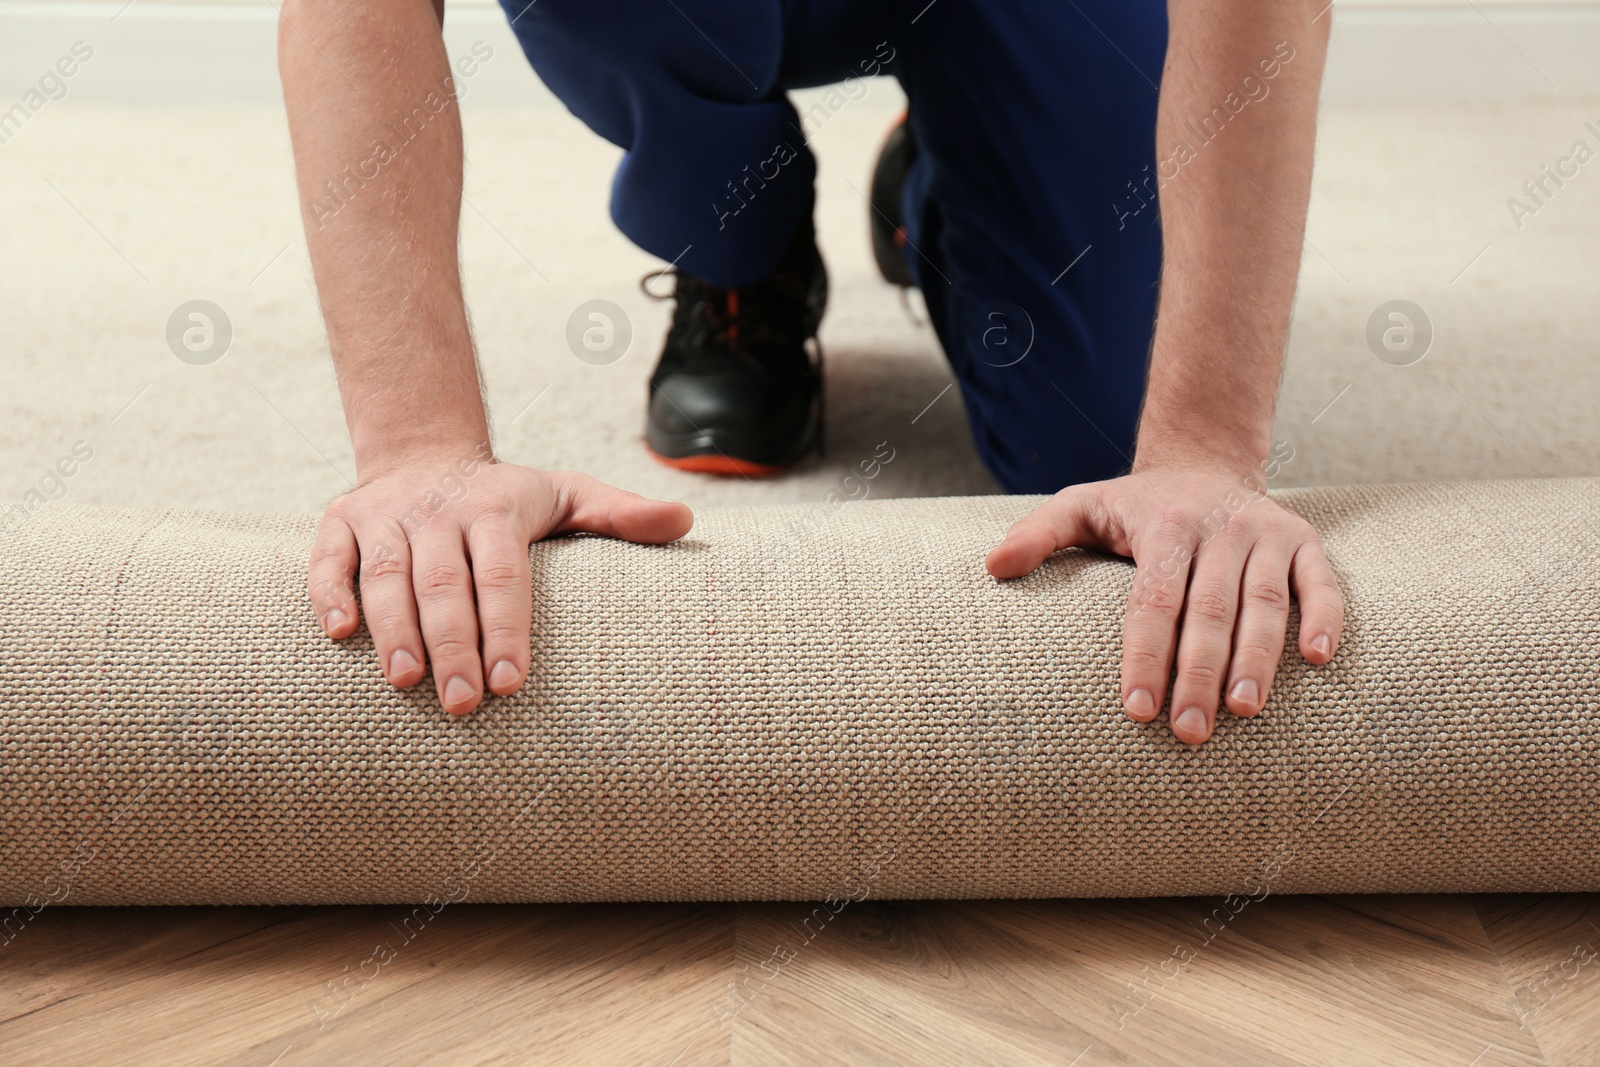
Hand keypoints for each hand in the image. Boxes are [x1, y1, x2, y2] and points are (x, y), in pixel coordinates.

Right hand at [307, 449, 692, 714]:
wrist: (427, 451)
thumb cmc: (509, 496)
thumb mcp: (568, 495)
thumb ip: (620, 514)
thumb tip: (684, 521)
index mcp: (497, 510)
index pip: (503, 574)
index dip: (507, 627)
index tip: (511, 682)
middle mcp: (439, 511)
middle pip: (444, 583)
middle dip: (453, 644)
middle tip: (461, 704)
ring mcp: (387, 517)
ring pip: (386, 575)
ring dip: (392, 629)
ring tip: (405, 681)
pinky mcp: (342, 522)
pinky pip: (330, 558)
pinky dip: (329, 592)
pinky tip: (339, 634)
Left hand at [984, 465, 1343, 744]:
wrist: (1205, 463)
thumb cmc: (1137, 506)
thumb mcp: (1082, 507)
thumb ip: (1038, 534)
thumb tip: (993, 566)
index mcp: (1165, 526)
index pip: (1154, 600)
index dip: (1145, 654)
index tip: (1136, 708)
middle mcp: (1220, 529)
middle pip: (1210, 610)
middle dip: (1198, 674)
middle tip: (1189, 731)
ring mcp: (1267, 534)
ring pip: (1266, 603)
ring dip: (1257, 659)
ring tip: (1244, 711)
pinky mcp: (1305, 542)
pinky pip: (1323, 583)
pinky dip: (1326, 618)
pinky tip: (1317, 661)